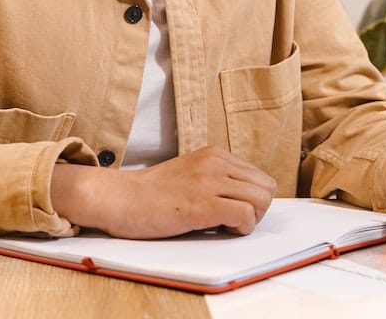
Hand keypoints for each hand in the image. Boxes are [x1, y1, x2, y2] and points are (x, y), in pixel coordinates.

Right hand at [50, 145, 276, 238]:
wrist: (118, 198)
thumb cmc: (150, 194)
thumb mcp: (190, 174)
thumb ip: (216, 179)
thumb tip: (245, 200)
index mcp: (215, 154)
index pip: (260, 178)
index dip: (253, 200)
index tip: (234, 211)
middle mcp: (216, 162)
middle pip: (267, 188)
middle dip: (256, 210)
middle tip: (232, 222)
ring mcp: (209, 182)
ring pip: (262, 199)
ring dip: (250, 220)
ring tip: (225, 226)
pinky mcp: (201, 205)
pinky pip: (245, 215)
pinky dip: (240, 229)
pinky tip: (220, 230)